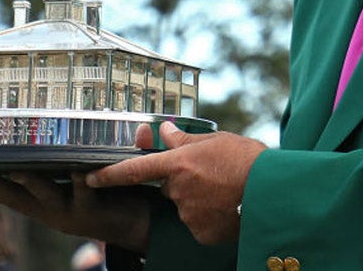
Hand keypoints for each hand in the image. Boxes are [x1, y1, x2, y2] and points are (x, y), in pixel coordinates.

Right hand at [0, 170, 155, 251]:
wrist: (139, 225)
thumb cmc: (109, 195)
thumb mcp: (82, 176)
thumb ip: (71, 155)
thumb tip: (50, 126)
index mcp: (44, 201)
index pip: (6, 191)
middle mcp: (51, 209)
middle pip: (14, 195)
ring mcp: (71, 211)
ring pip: (45, 194)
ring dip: (30, 181)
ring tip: (14, 169)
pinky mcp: (94, 209)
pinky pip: (86, 192)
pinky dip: (81, 180)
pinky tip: (76, 169)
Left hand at [87, 122, 266, 244]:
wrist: (273, 192)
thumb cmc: (248, 161)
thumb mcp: (217, 141)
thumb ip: (186, 139)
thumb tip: (165, 130)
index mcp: (179, 163)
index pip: (134, 170)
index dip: (109, 175)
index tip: (90, 178)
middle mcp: (178, 190)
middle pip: (169, 187)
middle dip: (184, 182)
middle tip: (212, 175)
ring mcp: (189, 214)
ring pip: (184, 206)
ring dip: (198, 199)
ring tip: (225, 191)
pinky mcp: (201, 232)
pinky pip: (197, 224)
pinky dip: (208, 217)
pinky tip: (227, 207)